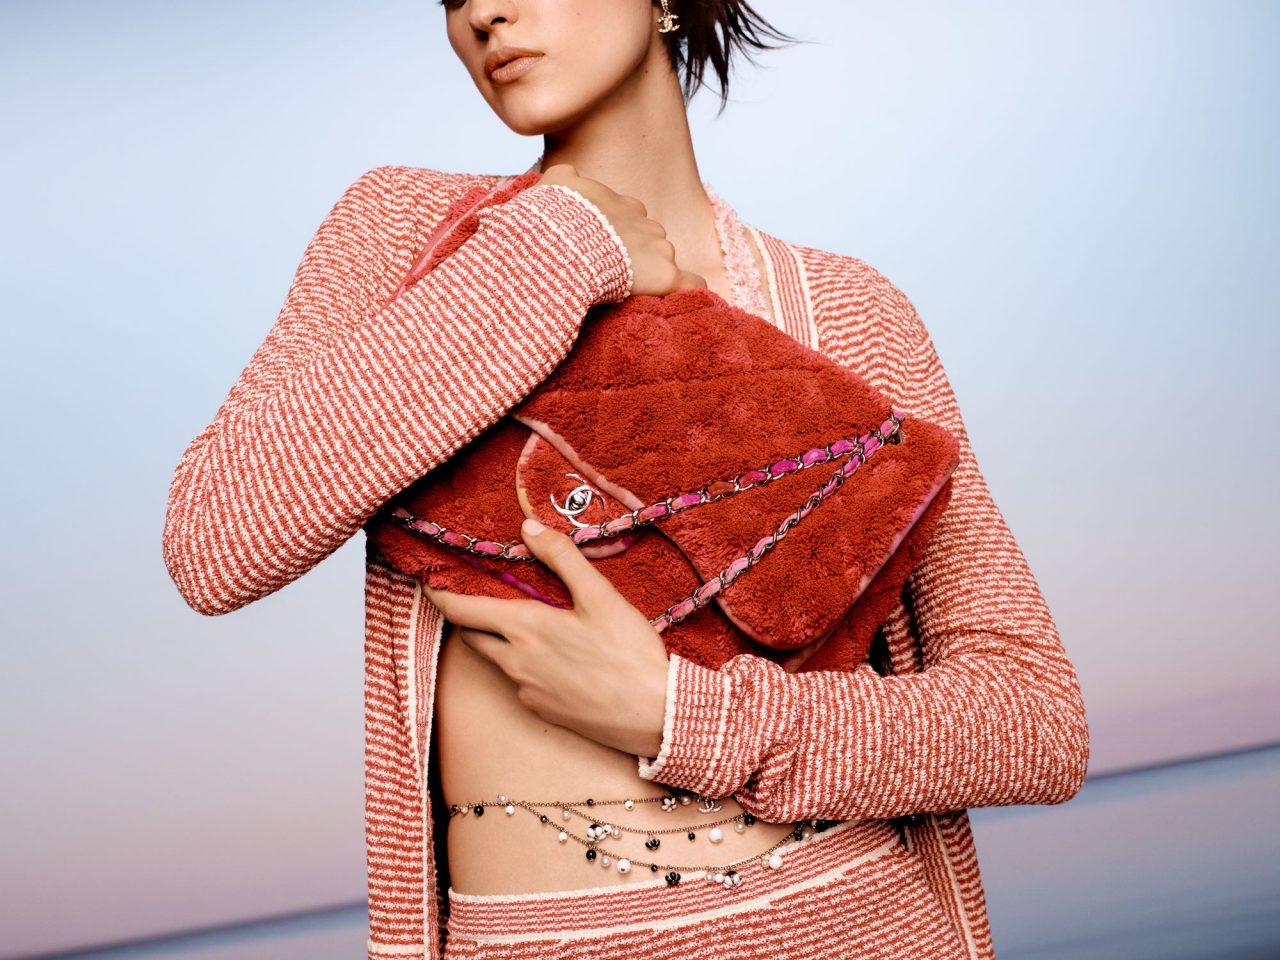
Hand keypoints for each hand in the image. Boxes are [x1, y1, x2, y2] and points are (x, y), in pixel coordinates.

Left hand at [423, 516, 670, 757]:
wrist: (655, 715)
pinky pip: (519, 682)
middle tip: (477, 596)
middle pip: (472, 636)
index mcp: (524, 628)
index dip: (440, 595)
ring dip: (498, 640)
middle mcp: (515, 662)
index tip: (430, 581)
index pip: (461, 610)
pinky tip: (554, 657)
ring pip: (496, 659)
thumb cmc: (629, 653)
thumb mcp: (601, 596)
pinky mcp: (541, 710)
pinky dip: (523, 664)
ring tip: (523, 623)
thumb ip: (563, 558)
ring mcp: (526, 690)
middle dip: (468, 616)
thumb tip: (529, 527)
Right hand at [538, 163, 707, 296]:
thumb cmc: (555, 218)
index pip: (631, 219)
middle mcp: (647, 225)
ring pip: (664, 262)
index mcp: (624, 206)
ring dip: (651, 274)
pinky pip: (691, 283)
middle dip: (636, 255)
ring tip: (626, 291)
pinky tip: (682, 299)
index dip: (619, 236)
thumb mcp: (556, 186)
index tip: (603, 250)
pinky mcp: (665, 276)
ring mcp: (659, 250)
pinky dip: (689, 289)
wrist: (563, 242)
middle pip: (650, 241)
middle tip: (611, 273)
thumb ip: (567, 179)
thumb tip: (568, 177)